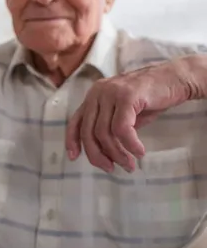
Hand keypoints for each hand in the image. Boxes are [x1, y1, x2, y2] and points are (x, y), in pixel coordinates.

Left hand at [65, 57, 197, 172]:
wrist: (175, 78)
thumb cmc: (150, 98)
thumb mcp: (124, 114)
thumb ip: (110, 127)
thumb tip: (103, 153)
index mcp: (94, 96)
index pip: (76, 121)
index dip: (72, 141)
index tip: (74, 157)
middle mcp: (98, 93)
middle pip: (88, 131)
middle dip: (97, 155)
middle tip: (110, 168)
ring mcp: (111, 93)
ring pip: (104, 132)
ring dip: (117, 154)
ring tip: (129, 164)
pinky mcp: (127, 96)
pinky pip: (122, 128)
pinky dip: (129, 144)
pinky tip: (139, 152)